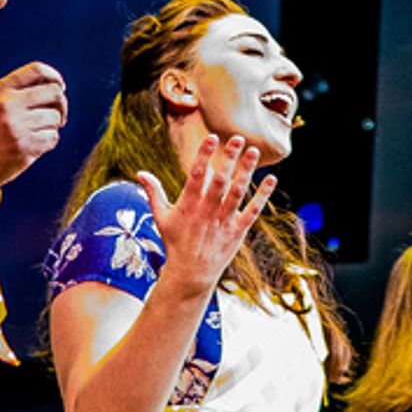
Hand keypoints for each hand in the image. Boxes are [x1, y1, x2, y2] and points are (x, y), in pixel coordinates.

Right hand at [0, 62, 68, 191]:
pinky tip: (33, 147)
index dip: (55, 77)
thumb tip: (52, 89)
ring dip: (52, 127)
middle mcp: (8, 104)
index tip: (59, 87)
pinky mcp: (24, 148)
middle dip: (61, 105)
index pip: (38, 70)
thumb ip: (13, 94)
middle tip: (58, 116)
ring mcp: (17, 127)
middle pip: (55, 93)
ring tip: (35, 135)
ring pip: (55, 118)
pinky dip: (47, 143)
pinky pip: (52, 139)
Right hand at [137, 135, 275, 297]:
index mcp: (188, 204)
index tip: (212, 138)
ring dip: (247, 171)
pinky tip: (271, 179)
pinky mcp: (237, 231)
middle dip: (229, 158)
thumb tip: (140, 173)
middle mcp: (207, 210)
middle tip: (238, 137)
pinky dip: (262, 196)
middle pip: (220, 180)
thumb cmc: (175, 242)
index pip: (196, 175)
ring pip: (238, 192)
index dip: (204, 156)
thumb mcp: (161, 217)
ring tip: (254, 151)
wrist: (190, 274)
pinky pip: (252, 211)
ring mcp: (223, 221)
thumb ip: (153, 193)